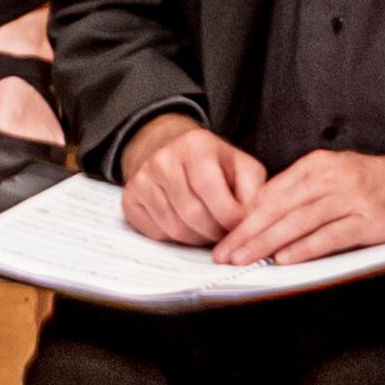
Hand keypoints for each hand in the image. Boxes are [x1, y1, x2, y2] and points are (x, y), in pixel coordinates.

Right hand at [119, 114, 261, 248]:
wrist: (170, 150)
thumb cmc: (213, 164)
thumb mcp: (241, 166)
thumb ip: (254, 191)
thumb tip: (252, 222)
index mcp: (195, 145)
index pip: (209, 187)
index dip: (229, 216)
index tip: (240, 226)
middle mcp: (163, 159)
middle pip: (193, 214)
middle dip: (215, 232)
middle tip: (225, 234)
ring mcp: (143, 179)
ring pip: (175, 229)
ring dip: (198, 238)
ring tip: (208, 230)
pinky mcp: (130, 199)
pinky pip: (157, 234)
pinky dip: (176, 239)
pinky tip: (186, 225)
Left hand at [214, 133, 384, 268]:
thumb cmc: (383, 183)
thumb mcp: (338, 176)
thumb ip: (306, 193)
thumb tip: (268, 218)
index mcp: (318, 165)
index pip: (270, 193)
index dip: (244, 217)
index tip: (224, 237)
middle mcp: (330, 177)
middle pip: (278, 207)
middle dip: (246, 233)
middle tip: (223, 254)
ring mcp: (350, 198)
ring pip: (298, 222)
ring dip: (267, 243)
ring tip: (244, 260)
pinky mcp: (369, 219)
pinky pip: (330, 235)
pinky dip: (306, 248)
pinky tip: (286, 259)